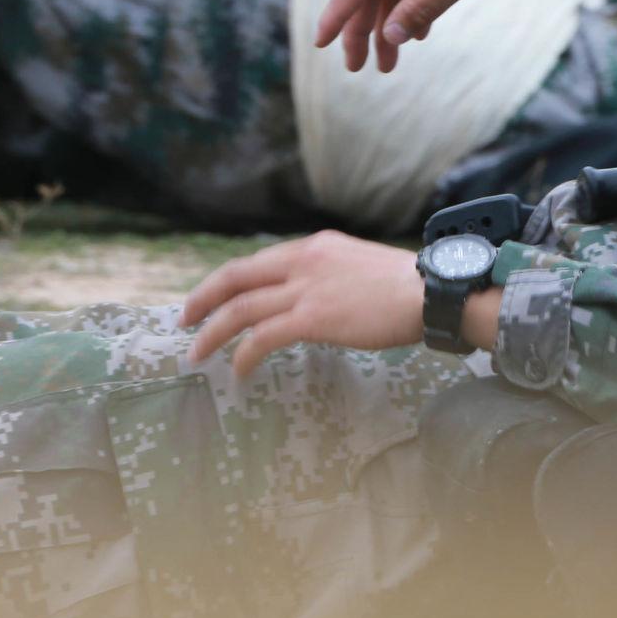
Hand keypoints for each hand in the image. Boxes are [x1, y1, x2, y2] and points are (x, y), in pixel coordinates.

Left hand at [182, 231, 422, 378]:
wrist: (432, 292)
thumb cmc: (407, 286)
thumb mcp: (359, 264)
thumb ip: (330, 274)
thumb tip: (314, 296)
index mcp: (315, 246)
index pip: (257, 261)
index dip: (226, 281)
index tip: (210, 298)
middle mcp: (304, 260)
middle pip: (236, 277)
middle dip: (203, 300)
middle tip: (184, 321)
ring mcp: (307, 288)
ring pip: (241, 309)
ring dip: (213, 333)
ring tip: (198, 354)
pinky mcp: (314, 317)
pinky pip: (263, 337)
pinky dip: (244, 354)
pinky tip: (239, 371)